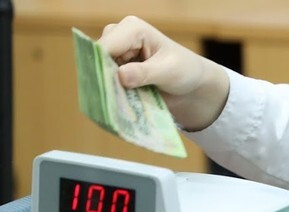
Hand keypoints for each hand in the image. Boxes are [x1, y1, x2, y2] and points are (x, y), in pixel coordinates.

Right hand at [97, 16, 229, 130]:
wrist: (191, 83)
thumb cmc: (184, 71)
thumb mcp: (169, 72)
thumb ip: (145, 73)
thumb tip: (121, 76)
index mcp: (132, 28)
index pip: (106, 46)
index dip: (102, 67)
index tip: (108, 89)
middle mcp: (119, 36)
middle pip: (97, 58)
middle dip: (104, 78)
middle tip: (113, 101)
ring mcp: (115, 52)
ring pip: (98, 71)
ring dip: (108, 88)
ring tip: (119, 104)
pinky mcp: (114, 67)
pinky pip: (105, 80)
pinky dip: (112, 92)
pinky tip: (119, 104)